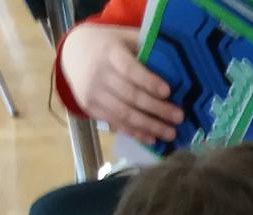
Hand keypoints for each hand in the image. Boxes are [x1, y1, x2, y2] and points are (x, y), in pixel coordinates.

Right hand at [59, 24, 182, 143]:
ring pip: (124, 113)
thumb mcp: (124, 37)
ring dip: (149, 126)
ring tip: (170, 133)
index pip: (129, 69)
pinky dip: (135, 132)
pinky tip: (152, 138)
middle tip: (179, 117)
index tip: (168, 91)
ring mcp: (93, 92)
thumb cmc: (108, 45)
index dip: (148, 81)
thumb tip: (176, 62)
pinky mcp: (90, 107)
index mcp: (109, 52)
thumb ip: (145, 46)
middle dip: (157, 109)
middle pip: (130, 95)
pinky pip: (116, 123)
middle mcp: (99, 73)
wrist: (73, 53)